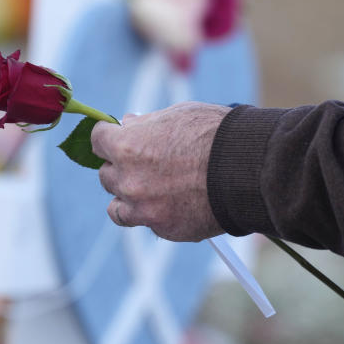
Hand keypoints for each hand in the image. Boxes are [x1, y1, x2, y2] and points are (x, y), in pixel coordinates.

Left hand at [91, 101, 230, 240]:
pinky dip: (155, 214)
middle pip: (106, 175)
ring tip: (151, 190)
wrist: (246, 169)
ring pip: (117, 207)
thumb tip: (128, 124)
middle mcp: (128, 180)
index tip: (118, 137)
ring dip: (128, 198)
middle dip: (122, 167)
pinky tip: (176, 203)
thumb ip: (146, 123)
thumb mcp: (177, 115)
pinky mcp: (164, 229)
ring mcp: (144, 208)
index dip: (109, 137)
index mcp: (126, 147)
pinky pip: (147, 222)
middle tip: (145, 162)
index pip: (97, 140)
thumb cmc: (215, 134)